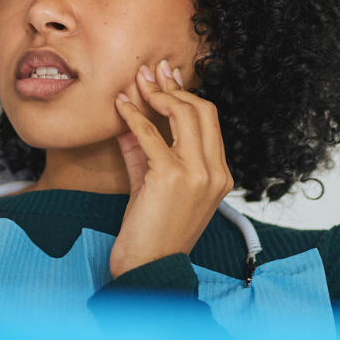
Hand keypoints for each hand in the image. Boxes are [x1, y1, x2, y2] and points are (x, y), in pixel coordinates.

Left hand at [109, 59, 233, 278]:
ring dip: (157, 93)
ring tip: (137, 81)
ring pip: (185, 114)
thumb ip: (145, 149)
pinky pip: (151, 133)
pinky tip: (119, 105)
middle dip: (175, 87)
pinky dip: (133, 115)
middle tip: (152, 71)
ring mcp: (198, 174)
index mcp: (220, 175)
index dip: (187, 96)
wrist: (147, 267)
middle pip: (203, 111)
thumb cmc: (150, 230)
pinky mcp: (172, 176)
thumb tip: (129, 114)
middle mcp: (215, 172)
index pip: (210, 122)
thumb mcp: (152, 183)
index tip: (167, 79)